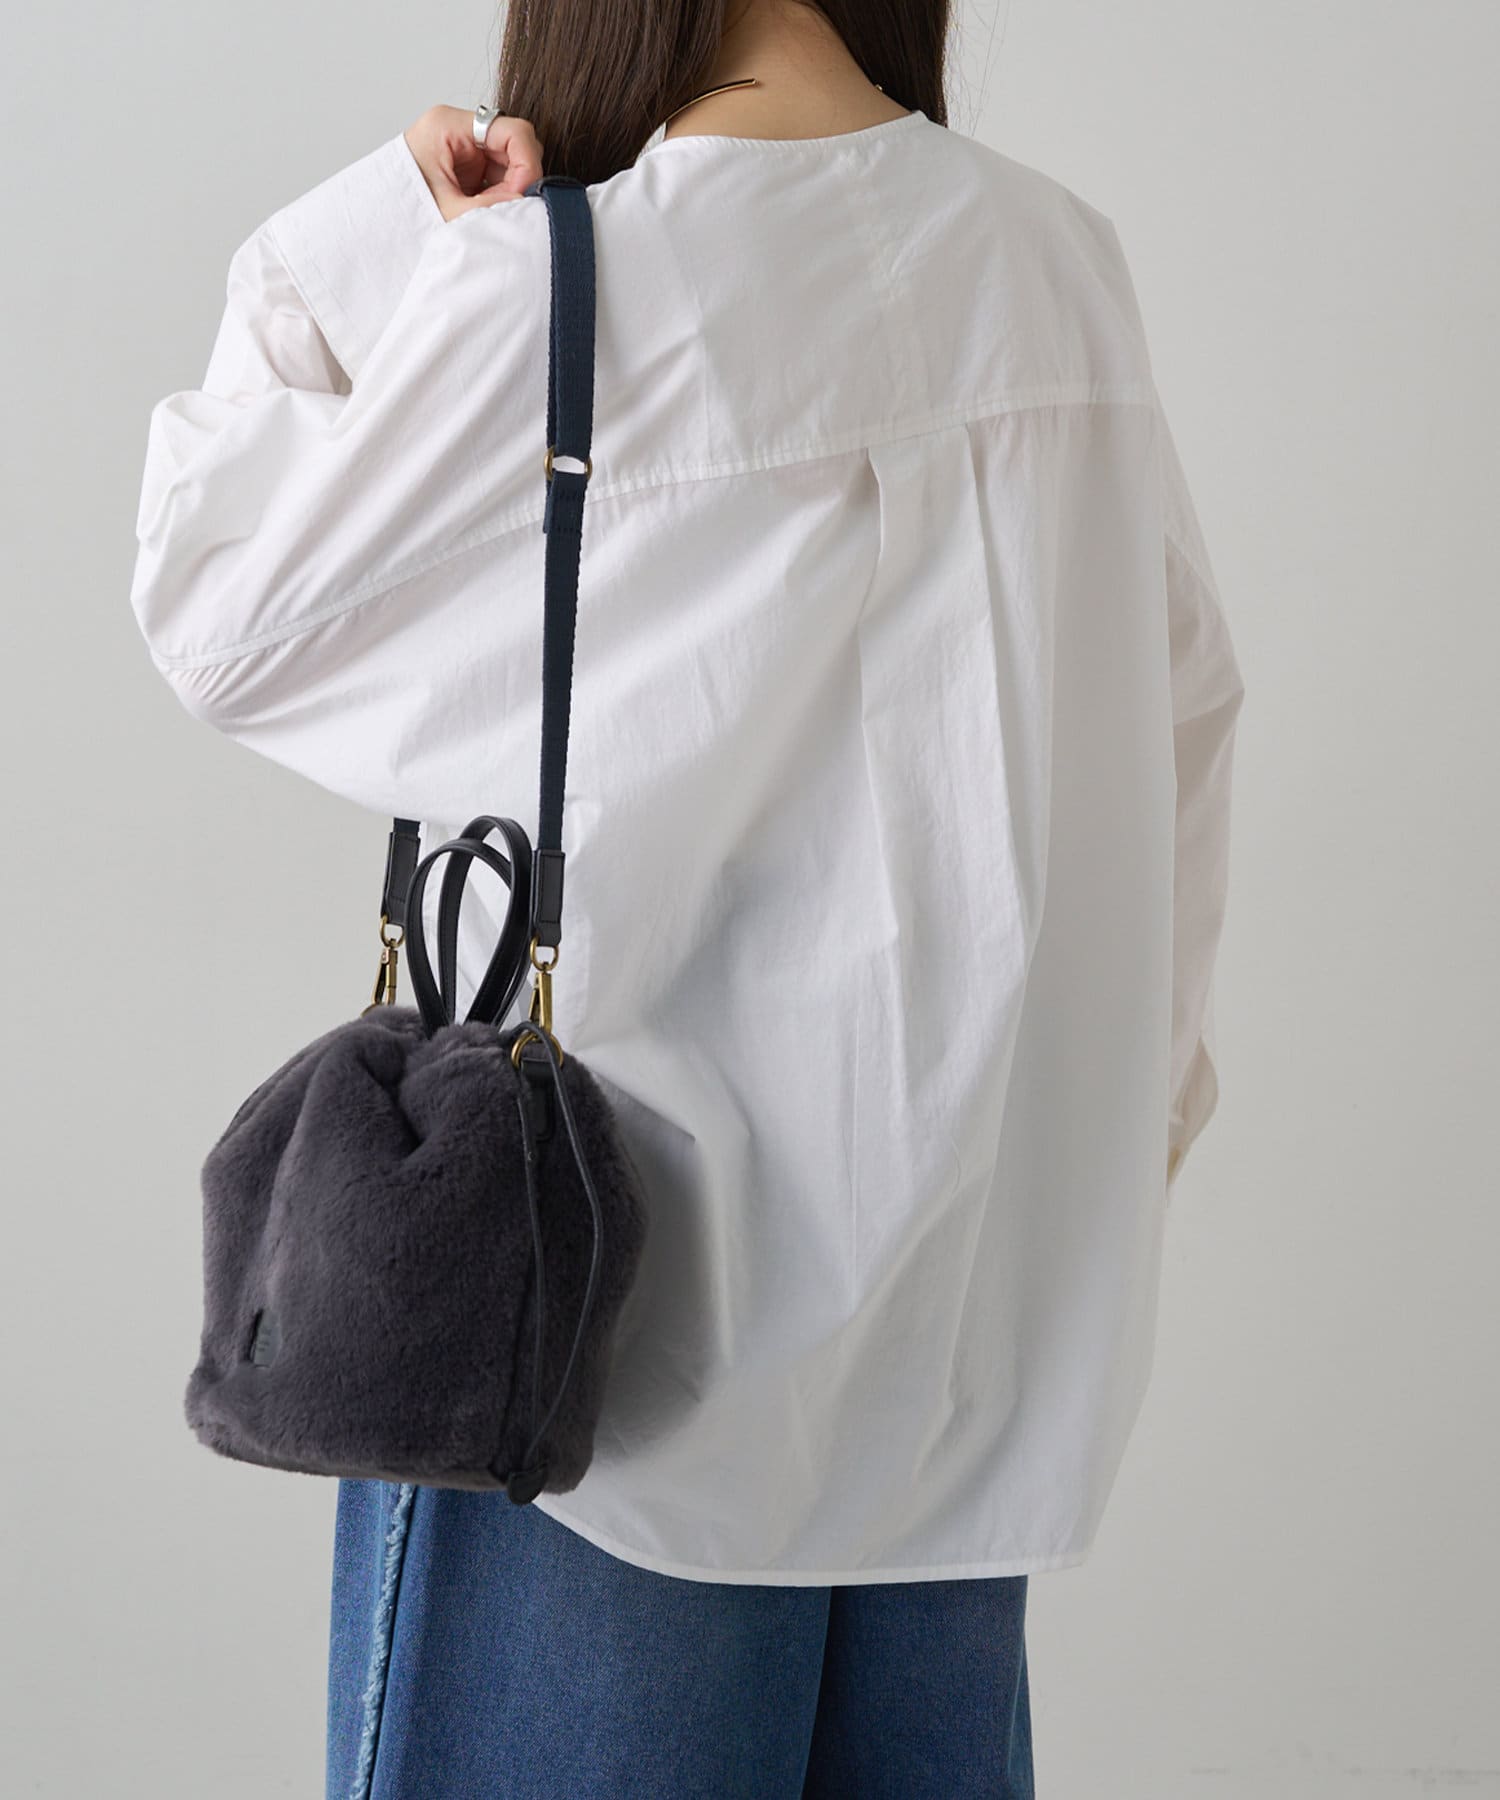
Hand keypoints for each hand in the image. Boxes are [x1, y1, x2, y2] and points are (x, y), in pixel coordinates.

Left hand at [403, 106, 544, 221]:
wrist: (375, 221)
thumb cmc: (400, 208)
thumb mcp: (447, 210)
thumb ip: (491, 208)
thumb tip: (528, 207)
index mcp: (449, 125)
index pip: (513, 131)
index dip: (526, 165)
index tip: (522, 196)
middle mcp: (459, 129)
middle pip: (514, 145)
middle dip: (518, 181)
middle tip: (505, 209)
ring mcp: (464, 146)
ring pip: (510, 163)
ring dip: (509, 191)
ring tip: (488, 212)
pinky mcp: (466, 164)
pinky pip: (498, 176)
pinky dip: (499, 196)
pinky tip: (485, 210)